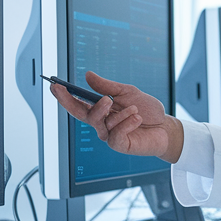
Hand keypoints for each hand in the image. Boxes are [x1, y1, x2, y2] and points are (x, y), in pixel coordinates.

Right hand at [48, 71, 184, 160]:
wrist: (166, 126)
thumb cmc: (146, 110)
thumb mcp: (128, 92)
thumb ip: (107, 86)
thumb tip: (88, 75)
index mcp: (100, 110)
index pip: (78, 104)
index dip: (65, 96)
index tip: (54, 85)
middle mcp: (102, 123)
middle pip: (82, 115)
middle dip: (75, 103)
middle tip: (86, 95)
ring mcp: (109, 135)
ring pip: (102, 123)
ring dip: (120, 113)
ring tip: (135, 108)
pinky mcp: (119, 145)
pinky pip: (116, 134)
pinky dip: (127, 123)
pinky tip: (137, 118)